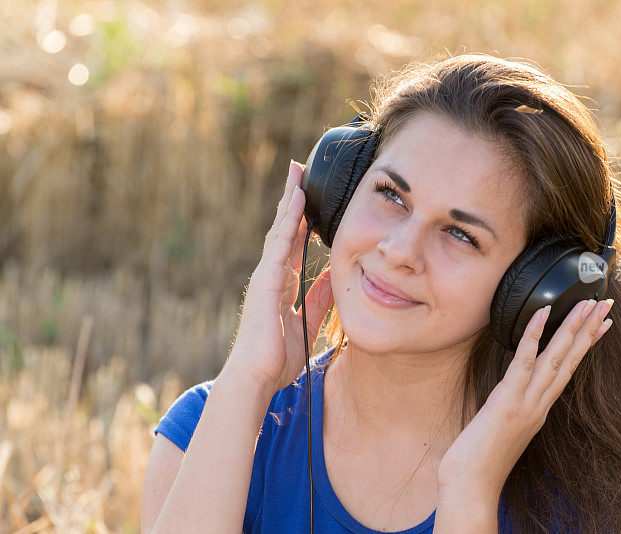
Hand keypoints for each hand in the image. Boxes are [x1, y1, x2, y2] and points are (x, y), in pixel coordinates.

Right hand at [225, 160, 334, 392]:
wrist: (256, 379)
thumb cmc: (277, 360)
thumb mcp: (307, 325)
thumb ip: (319, 301)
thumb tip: (336, 279)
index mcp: (280, 287)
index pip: (293, 247)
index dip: (301, 224)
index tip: (309, 202)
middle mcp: (271, 277)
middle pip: (284, 231)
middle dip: (292, 203)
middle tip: (298, 173)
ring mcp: (266, 276)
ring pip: (280, 230)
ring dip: (289, 201)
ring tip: (296, 173)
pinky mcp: (266, 280)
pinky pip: (280, 243)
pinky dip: (289, 220)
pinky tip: (297, 200)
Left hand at [437, 298, 613, 497]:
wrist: (471, 487)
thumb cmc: (480, 461)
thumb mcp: (503, 429)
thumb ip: (513, 409)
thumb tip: (513, 394)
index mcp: (539, 410)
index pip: (567, 370)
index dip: (585, 346)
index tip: (602, 325)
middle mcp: (539, 405)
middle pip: (570, 360)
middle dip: (589, 330)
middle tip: (606, 303)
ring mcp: (526, 402)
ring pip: (555, 358)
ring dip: (573, 328)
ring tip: (587, 303)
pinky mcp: (508, 400)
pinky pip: (524, 362)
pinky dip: (533, 335)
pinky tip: (542, 313)